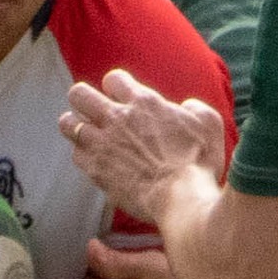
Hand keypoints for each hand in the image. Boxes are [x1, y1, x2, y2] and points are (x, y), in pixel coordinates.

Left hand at [60, 69, 226, 224]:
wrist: (181, 199)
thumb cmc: (200, 162)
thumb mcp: (209, 123)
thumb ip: (193, 108)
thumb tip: (184, 107)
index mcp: (143, 102)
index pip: (113, 79)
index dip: (116, 87)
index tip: (122, 98)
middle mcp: (117, 118)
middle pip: (79, 95)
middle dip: (83, 100)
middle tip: (92, 110)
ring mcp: (103, 144)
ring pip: (68, 124)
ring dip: (75, 125)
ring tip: (84, 132)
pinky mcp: (96, 170)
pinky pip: (76, 155)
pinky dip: (82, 155)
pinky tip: (93, 159)